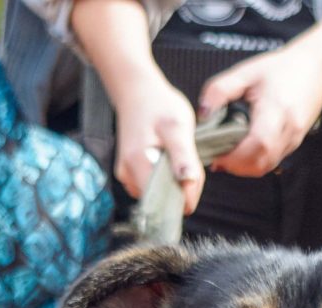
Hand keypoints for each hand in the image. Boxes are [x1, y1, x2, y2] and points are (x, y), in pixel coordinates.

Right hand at [112, 71, 203, 214]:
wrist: (139, 92)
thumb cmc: (159, 105)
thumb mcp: (177, 127)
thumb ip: (183, 157)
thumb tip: (188, 184)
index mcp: (137, 163)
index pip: (165, 200)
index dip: (185, 195)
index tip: (195, 175)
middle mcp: (127, 175)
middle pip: (163, 200)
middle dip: (181, 188)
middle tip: (186, 159)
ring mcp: (126, 177)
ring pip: (160, 195)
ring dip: (175, 182)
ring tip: (175, 155)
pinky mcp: (130, 175)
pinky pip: (154, 187)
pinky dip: (166, 178)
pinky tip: (167, 159)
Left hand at [198, 48, 321, 178]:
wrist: (315, 69)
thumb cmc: (282, 69)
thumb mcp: (245, 72)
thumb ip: (219, 91)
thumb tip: (202, 115)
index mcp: (277, 109)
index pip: (258, 144)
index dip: (235, 156)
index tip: (216, 154)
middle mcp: (289, 129)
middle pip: (261, 163)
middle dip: (236, 166)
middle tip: (217, 156)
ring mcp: (293, 139)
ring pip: (266, 166)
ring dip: (244, 167)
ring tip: (227, 155)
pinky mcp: (293, 144)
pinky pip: (272, 161)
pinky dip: (254, 162)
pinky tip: (241, 152)